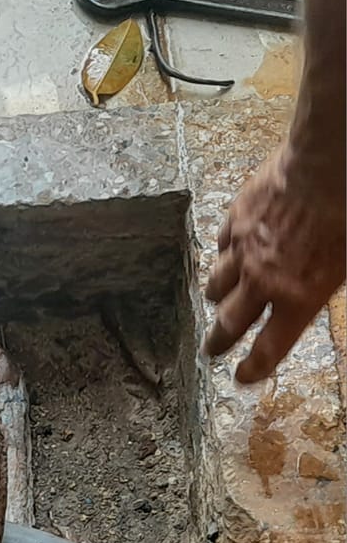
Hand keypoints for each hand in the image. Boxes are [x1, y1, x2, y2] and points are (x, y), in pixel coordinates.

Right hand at [205, 144, 346, 383]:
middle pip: (230, 323)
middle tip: (212, 351)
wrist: (326, 165)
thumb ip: (329, 285)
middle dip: (219, 341)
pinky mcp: (236, 220)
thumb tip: (320, 291)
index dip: (254, 367)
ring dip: (216, 297)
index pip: (269, 347)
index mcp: (298, 298)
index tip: (242, 377)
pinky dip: (223, 253)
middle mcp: (263, 281)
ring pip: (216, 285)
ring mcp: (244, 250)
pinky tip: (228, 250)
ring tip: (215, 299)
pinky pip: (221, 245)